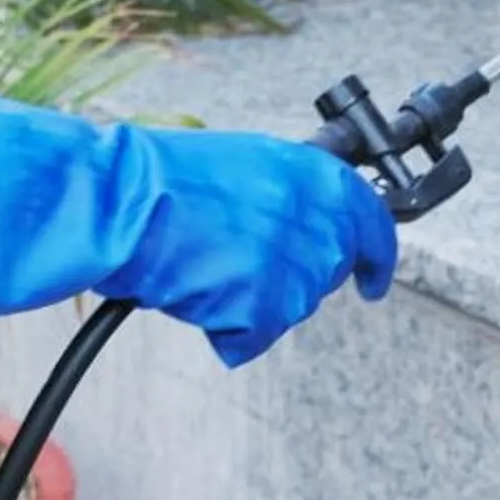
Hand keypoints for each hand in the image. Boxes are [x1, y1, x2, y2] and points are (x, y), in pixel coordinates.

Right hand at [0, 83, 397, 366]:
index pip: (373, 223)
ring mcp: (293, 264)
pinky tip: (195, 291)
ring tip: (204, 262)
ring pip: (290, 307)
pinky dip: (224, 327)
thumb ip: (291, 191)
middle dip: (291, 275)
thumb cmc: (167, 180)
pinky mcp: (264, 305)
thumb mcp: (245, 163)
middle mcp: (316, 216)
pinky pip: (251, 336)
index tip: (375, 279)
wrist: (121, 202)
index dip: (377, 258)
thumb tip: (315, 217)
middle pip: (327, 272)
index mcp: (315, 174)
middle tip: (239, 260)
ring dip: (251, 298)